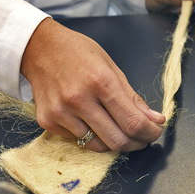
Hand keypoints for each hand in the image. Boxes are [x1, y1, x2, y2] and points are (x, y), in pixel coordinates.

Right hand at [21, 18, 165, 151]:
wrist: (39, 47)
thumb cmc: (79, 53)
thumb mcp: (111, 67)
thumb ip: (133, 97)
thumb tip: (155, 119)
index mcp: (101, 82)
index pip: (132, 122)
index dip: (150, 133)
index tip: (155, 132)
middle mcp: (79, 100)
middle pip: (117, 140)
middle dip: (137, 143)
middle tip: (143, 138)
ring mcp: (61, 113)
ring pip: (98, 146)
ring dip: (115, 142)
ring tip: (120, 129)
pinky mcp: (47, 122)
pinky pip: (78, 140)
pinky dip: (92, 136)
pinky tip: (93, 121)